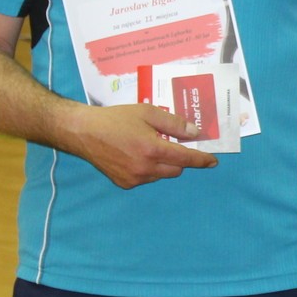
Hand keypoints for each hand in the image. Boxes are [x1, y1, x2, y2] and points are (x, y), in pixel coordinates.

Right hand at [67, 103, 217, 188]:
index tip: (213, 161)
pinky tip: (136, 155)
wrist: (83, 132)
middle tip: (171, 143)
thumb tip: (194, 133)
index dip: (201, 160)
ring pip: (161, 174)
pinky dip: (149, 169)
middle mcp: (145, 168)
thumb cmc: (116, 118)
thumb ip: (173, 124)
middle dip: (180, 158)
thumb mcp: (147, 112)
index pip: (186, 159)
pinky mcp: (124, 183)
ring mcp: (134, 178)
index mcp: (152, 150)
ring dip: (164, 164)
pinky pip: (147, 178)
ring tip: (149, 146)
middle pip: (176, 169)